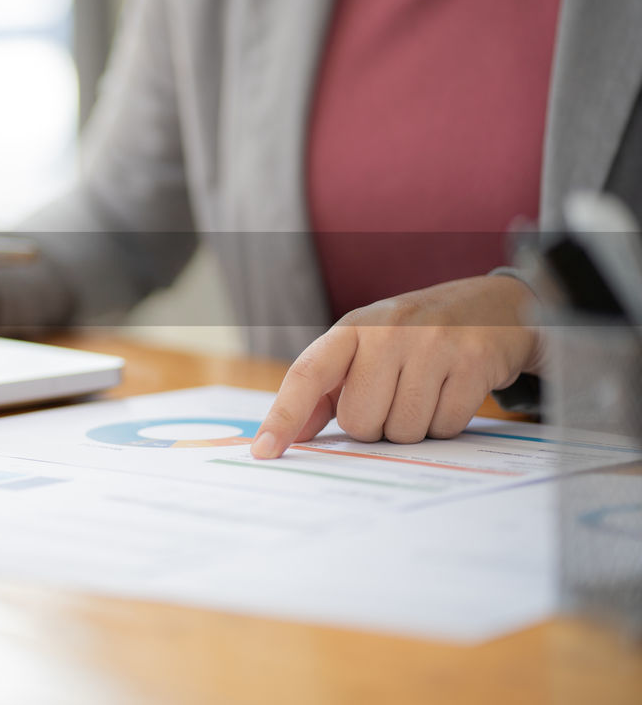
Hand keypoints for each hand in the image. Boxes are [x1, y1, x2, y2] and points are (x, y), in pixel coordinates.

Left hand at [251, 275, 542, 458]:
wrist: (494, 308)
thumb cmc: (415, 337)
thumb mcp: (366, 349)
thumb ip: (326, 392)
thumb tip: (293, 434)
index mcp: (352, 327)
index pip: (307, 374)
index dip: (283, 415)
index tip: (264, 450)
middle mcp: (389, 331)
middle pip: (360, 420)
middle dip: (374, 424)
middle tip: (394, 396)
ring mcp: (433, 345)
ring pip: (402, 431)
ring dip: (411, 426)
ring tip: (424, 391)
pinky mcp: (473, 363)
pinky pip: (444, 428)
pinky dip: (445, 423)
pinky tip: (451, 393)